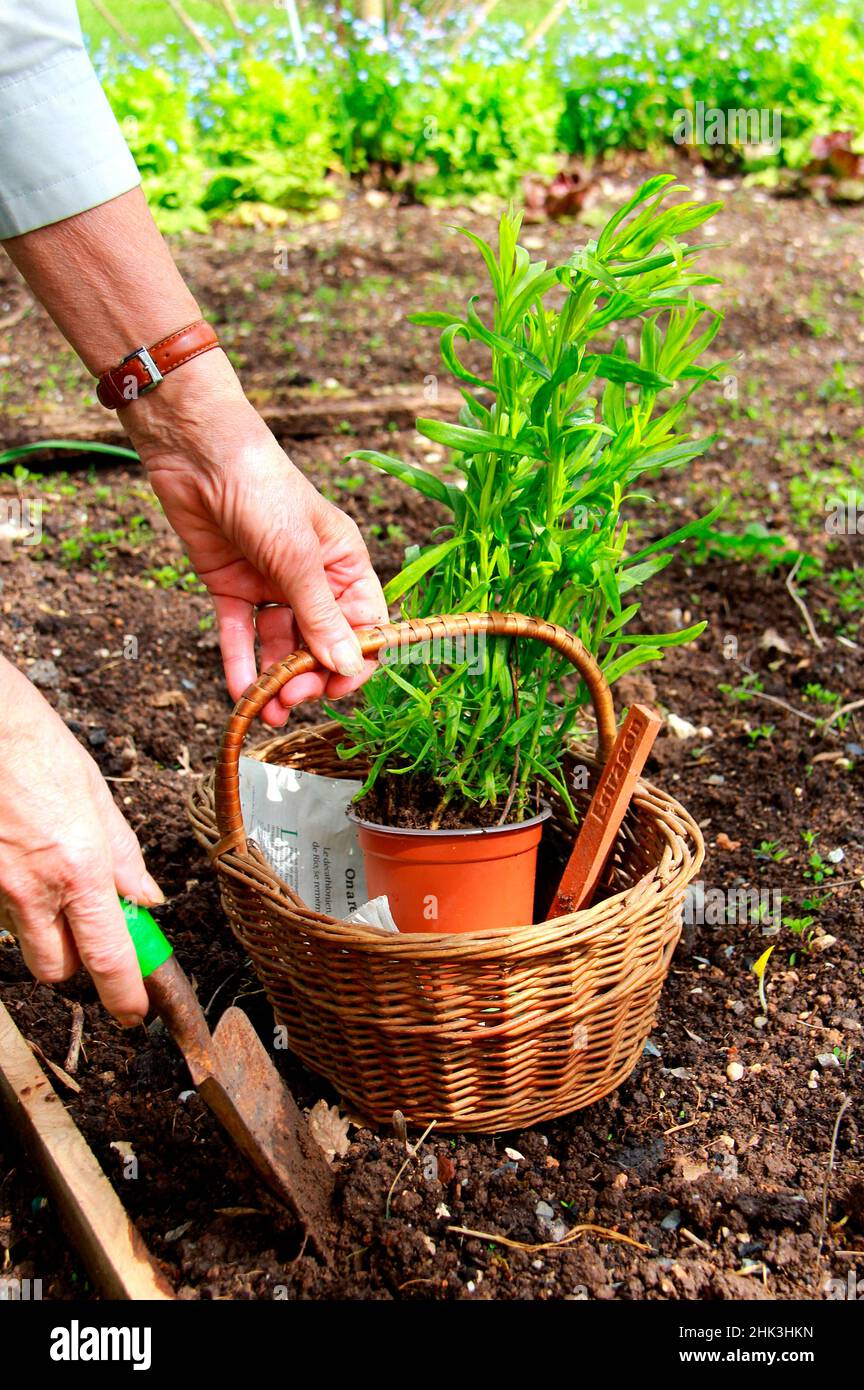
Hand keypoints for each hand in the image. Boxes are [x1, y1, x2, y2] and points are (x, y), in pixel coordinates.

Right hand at [0, 659, 160, 1023]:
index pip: (109, 958)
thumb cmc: (37, 749)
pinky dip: (12, 901)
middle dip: (79, 964)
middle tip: (91, 931)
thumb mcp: (96, 797)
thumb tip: (147, 898)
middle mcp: (33, 890)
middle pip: (59, 970)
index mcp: (79, 869)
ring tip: (49, 879)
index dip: (124, 997)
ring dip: (42, 931)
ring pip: (23, 943)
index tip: (135, 1011)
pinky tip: (18, 861)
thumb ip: (123, 856)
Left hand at [123, 354, 387, 724]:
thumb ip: (320, 614)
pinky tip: (240, 694)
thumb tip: (347, 665)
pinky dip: (240, 663)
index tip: (336, 689)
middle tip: (292, 699)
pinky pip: (240, 633)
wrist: (197, 453)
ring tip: (267, 711)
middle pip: (320, 642)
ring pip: (280, 645)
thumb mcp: (297, 556)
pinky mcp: (231, 587)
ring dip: (275, 680)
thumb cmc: (262, 488)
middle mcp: (311, 578)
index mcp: (344, 563)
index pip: (363, 625)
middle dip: (309, 676)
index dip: (354, 660)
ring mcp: (270, 584)